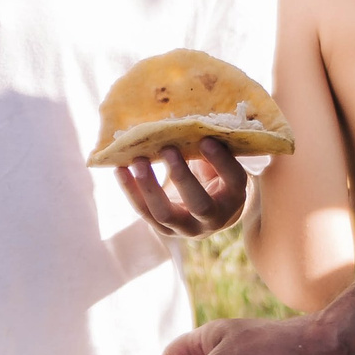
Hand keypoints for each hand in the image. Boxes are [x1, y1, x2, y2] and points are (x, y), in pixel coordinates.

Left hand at [119, 139, 251, 237]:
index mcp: (234, 197)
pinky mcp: (162, 230)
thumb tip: (187, 124)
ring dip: (149, 187)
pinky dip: (131, 190)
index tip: (206, 140)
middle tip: (168, 149)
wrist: (207, 213)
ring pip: (164, 214)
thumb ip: (209, 148)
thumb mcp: (219, 164)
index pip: (233, 179)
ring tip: (137, 161)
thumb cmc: (214, 177)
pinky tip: (120, 170)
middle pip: (199, 204)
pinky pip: (144, 212)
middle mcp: (212, 219)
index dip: (221, 160)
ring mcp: (185, 228)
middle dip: (183, 177)